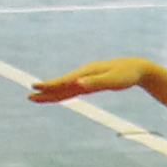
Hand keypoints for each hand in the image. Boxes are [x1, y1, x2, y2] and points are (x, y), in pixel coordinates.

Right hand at [31, 56, 156, 102]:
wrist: (137, 69)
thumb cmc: (126, 75)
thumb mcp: (113, 80)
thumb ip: (96, 82)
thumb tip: (78, 85)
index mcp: (86, 73)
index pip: (65, 81)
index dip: (50, 85)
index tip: (35, 86)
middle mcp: (83, 75)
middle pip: (61, 85)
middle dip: (46, 91)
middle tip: (30, 96)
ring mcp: (85, 79)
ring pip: (65, 88)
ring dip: (51, 94)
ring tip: (36, 98)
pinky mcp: (90, 84)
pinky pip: (72, 90)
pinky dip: (63, 94)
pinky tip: (56, 98)